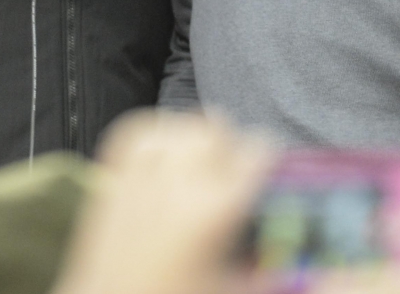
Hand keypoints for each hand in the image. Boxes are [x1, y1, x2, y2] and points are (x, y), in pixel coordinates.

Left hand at [52, 111, 271, 293]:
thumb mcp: (231, 284)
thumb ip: (263, 258)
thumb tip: (286, 238)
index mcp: (215, 209)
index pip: (256, 151)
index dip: (266, 156)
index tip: (265, 165)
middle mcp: (179, 182)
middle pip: (215, 127)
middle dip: (228, 144)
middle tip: (230, 170)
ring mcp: (142, 175)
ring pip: (179, 123)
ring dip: (193, 137)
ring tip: (197, 163)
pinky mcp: (114, 177)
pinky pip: (139, 130)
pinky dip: (155, 134)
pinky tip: (164, 153)